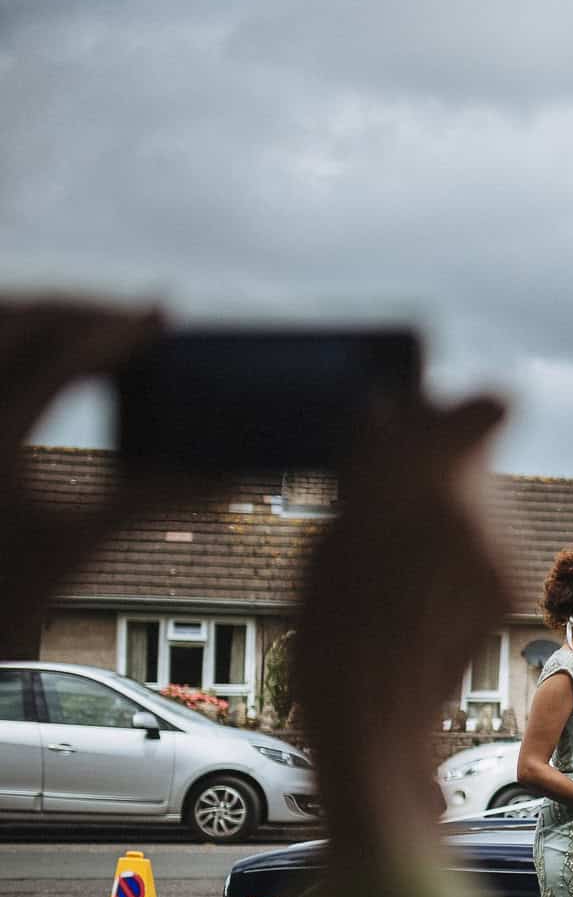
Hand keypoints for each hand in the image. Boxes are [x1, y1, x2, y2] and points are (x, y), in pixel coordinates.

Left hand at [0, 300, 188, 613]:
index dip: (116, 336)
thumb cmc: (2, 588)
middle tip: (137, 317)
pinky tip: (50, 350)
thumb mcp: (79, 545)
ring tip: (98, 326)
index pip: (59, 365)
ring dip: (43, 315)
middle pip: (17, 322)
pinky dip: (17, 337)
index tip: (160, 322)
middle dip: (79, 308)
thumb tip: (225, 480)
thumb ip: (151, 502)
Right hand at [296, 391, 510, 850]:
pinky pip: (483, 538)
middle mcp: (484, 521)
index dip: (454, 409)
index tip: (415, 416)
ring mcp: (505, 556)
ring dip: (441, 504)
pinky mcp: (510, 586)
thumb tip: (391, 405)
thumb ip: (376, 467)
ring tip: (387, 552)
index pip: (488, 411)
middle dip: (432, 461)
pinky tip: (412, 579)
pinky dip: (452, 544)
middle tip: (378, 495)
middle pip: (472, 453)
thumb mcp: (334, 538)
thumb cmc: (335, 634)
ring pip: (478, 495)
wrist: (377, 729)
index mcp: (434, 496)